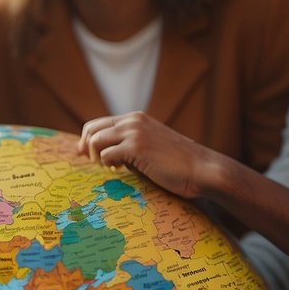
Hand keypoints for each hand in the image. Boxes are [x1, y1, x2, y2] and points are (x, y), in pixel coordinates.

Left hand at [79, 112, 212, 198]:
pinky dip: (108, 166)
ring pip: (95, 141)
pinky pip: (106, 155)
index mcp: (135, 119)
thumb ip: (129, 147)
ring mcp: (134, 132)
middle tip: (95, 165)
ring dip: (97, 158)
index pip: (98, 124)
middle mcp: (133, 121)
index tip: (86, 156)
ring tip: (111, 169)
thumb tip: (103, 156)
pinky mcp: (137, 147)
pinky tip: (119, 171)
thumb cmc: (177, 165)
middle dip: (87, 148)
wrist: (202, 169)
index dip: (87, 141)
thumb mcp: (149, 148)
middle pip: (91, 129)